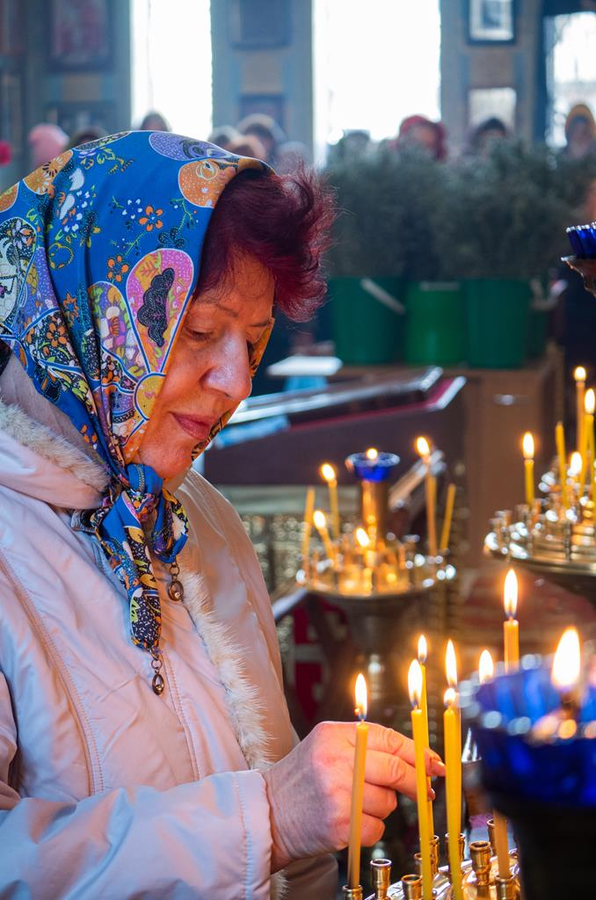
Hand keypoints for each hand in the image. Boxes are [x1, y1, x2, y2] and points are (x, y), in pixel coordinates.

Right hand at [262, 721, 444, 871]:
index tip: (434, 763)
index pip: (388, 738)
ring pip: (388, 802)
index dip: (418, 752)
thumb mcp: (326, 745)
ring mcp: (338, 793)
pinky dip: (371, 828)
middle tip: (425, 790)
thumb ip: (365, 744)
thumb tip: (417, 757)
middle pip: (396, 770)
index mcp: (334, 735)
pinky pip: (377, 828)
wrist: (269, 812)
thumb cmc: (303, 779)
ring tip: (358, 803)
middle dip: (417, 782)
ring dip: (383, 807)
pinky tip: (351, 821)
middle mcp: (336, 760)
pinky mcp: (340, 824)